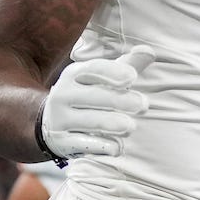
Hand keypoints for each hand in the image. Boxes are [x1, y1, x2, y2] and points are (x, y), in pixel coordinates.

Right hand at [39, 47, 154, 159]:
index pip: (93, 69)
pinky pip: (83, 144)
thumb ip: (127, 65)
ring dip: (113, 124)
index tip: (132, 77)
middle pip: (95, 96)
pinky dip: (102, 146)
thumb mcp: (102, 78)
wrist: (51, 123)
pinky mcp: (62, 142)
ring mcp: (60, 119)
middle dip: (121, 100)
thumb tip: (149, 51)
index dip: (113, 72)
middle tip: (144, 105)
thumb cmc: (88, 94)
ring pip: (90, 121)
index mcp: (74, 74)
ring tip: (130, 127)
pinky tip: (117, 148)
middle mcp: (63, 94)